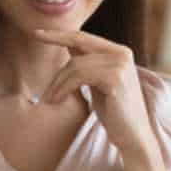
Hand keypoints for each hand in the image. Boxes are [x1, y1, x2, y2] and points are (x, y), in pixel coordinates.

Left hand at [33, 27, 157, 160]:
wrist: (133, 137)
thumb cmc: (114, 113)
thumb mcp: (98, 83)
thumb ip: (88, 64)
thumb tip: (68, 45)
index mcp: (119, 52)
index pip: (83, 37)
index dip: (58, 34)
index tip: (36, 34)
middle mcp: (122, 53)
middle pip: (77, 47)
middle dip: (56, 68)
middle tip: (44, 92)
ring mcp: (120, 64)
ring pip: (75, 65)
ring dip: (58, 84)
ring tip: (50, 100)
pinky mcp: (115, 78)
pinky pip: (79, 76)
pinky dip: (63, 88)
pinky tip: (57, 101)